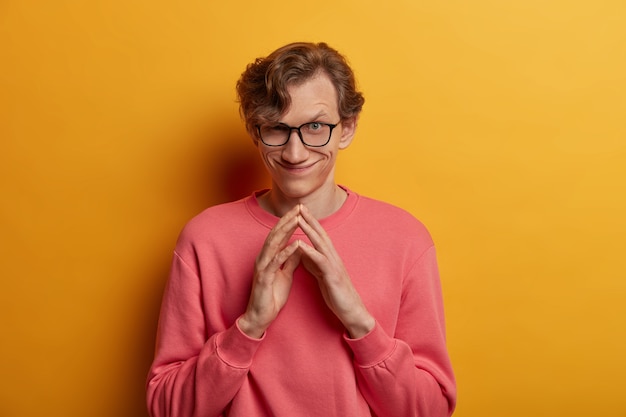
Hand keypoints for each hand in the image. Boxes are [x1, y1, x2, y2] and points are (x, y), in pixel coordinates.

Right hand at [239, 205, 301, 337]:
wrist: (261, 316)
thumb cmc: (272, 296)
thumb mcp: (285, 275)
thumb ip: (290, 261)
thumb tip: (299, 247)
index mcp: (269, 257)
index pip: (279, 235)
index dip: (289, 221)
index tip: (300, 210)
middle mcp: (264, 258)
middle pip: (275, 234)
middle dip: (287, 219)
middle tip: (298, 207)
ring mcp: (262, 267)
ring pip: (274, 244)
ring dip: (286, 230)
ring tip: (297, 218)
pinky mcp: (264, 277)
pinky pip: (276, 262)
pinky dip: (286, 251)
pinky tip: (296, 244)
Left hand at [296, 205, 374, 337]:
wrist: (351, 310)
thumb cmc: (337, 294)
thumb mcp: (322, 275)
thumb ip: (314, 263)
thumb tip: (303, 252)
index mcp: (330, 257)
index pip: (319, 235)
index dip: (310, 222)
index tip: (300, 210)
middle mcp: (333, 257)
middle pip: (321, 234)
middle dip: (310, 219)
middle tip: (300, 205)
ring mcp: (334, 265)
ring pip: (320, 243)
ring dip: (309, 229)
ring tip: (298, 218)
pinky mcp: (332, 275)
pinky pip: (320, 260)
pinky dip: (309, 251)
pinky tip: (300, 244)